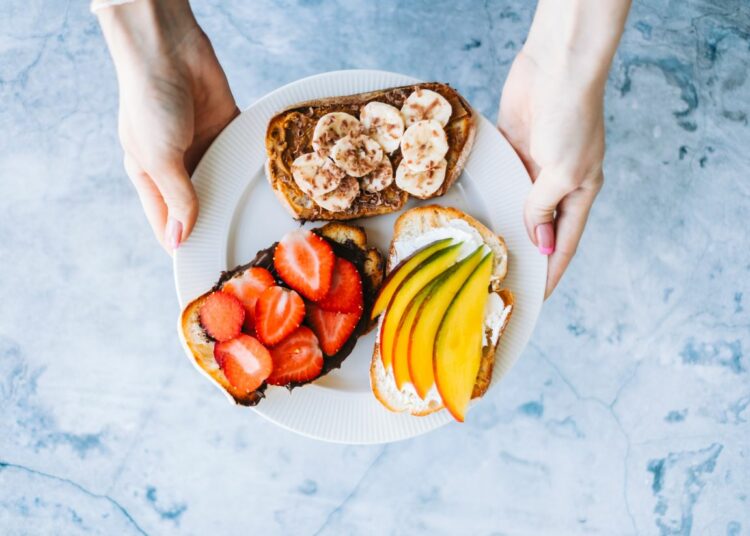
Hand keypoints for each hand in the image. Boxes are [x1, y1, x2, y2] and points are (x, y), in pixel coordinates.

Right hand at [98, 1, 237, 251]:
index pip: (167, 220)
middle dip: (215, 222)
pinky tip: (265, 185)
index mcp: (150, 174)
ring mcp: (202, 144)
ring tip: (256, 223)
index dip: (183, 242)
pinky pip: (239, 153)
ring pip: (222, 181)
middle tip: (239, 248)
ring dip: (235, 196)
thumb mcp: (159, 157)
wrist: (167, 47)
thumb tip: (179, 238)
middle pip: (198, 204)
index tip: (204, 266)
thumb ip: (177, 197)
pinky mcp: (225, 126)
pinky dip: (249, 165)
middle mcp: (176, 163)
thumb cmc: (150, 101)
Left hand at [498, 50, 604, 297]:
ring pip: (517, 205)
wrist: (555, 66)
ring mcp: (534, 164)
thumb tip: (539, 241)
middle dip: (523, 252)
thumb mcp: (562, 172)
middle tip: (499, 277)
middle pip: (539, 228)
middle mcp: (557, 183)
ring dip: (504, 224)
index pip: (564, 243)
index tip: (535, 296)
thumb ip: (543, 207)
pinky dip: (492, 194)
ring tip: (482, 251)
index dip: (551, 271)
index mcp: (580, 192)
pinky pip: (502, 178)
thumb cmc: (569, 117)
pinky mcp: (513, 147)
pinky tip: (476, 211)